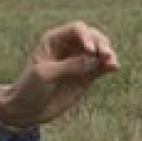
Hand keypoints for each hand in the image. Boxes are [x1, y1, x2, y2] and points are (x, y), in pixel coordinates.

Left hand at [0, 21, 118, 129]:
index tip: (90, 50)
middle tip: (105, 55)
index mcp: (54, 40)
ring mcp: (80, 61)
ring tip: (111, 63)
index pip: (77, 29)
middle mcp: (69, 47)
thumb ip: (70, 66)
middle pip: (92, 37)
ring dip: (108, 54)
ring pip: (101, 50)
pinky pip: (103, 66)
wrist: (27, 110)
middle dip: (101, 43)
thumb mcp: (46, 75)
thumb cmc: (30, 88)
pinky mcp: (88, 75)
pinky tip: (114, 67)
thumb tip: (94, 59)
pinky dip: (110, 65)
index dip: (86, 36)